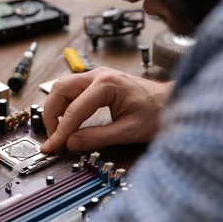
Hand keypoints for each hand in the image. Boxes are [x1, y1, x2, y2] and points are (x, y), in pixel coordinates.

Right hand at [41, 67, 172, 151]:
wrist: (172, 101)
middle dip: (51, 114)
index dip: (60, 131)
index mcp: (107, 85)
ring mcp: (97, 76)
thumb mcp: (128, 130)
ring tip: (59, 130)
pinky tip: (68, 120)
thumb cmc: (157, 112)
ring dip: (55, 108)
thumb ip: (97, 137)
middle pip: (59, 89)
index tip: (51, 146)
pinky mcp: (97, 82)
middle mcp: (98, 75)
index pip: (73, 110)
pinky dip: (64, 105)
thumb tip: (71, 143)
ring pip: (62, 88)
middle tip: (53, 136)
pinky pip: (72, 90)